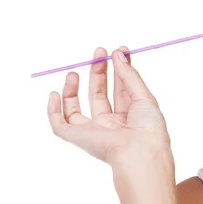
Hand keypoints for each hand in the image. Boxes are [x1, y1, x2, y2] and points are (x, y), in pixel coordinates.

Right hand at [47, 47, 171, 168]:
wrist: (140, 152)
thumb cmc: (149, 128)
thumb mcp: (144, 96)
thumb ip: (129, 76)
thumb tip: (118, 53)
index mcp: (131, 116)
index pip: (122, 88)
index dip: (119, 69)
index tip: (119, 50)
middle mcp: (112, 123)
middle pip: (99, 93)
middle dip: (98, 72)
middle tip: (99, 51)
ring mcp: (95, 130)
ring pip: (77, 107)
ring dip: (74, 88)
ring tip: (75, 70)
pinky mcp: (79, 138)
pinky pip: (60, 124)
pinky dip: (53, 110)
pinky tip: (55, 92)